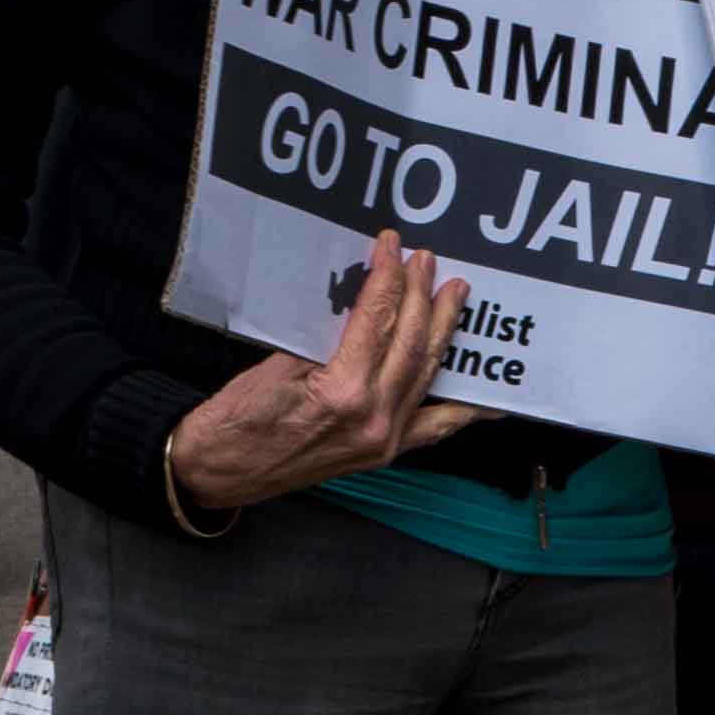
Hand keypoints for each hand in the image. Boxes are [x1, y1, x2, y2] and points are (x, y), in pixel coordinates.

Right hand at [164, 233, 481, 510]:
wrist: (224, 470)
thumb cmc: (238, 416)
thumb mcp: (274, 365)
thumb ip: (321, 338)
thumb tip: (357, 304)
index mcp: (343, 392)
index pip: (376, 320)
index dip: (386, 277)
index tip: (391, 245)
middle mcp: (376, 418)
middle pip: (410, 343)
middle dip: (421, 295)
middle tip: (427, 259)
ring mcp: (387, 439)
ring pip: (426, 374)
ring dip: (442, 330)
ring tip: (455, 295)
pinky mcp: (387, 452)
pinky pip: (435, 427)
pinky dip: (464, 409)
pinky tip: (489, 396)